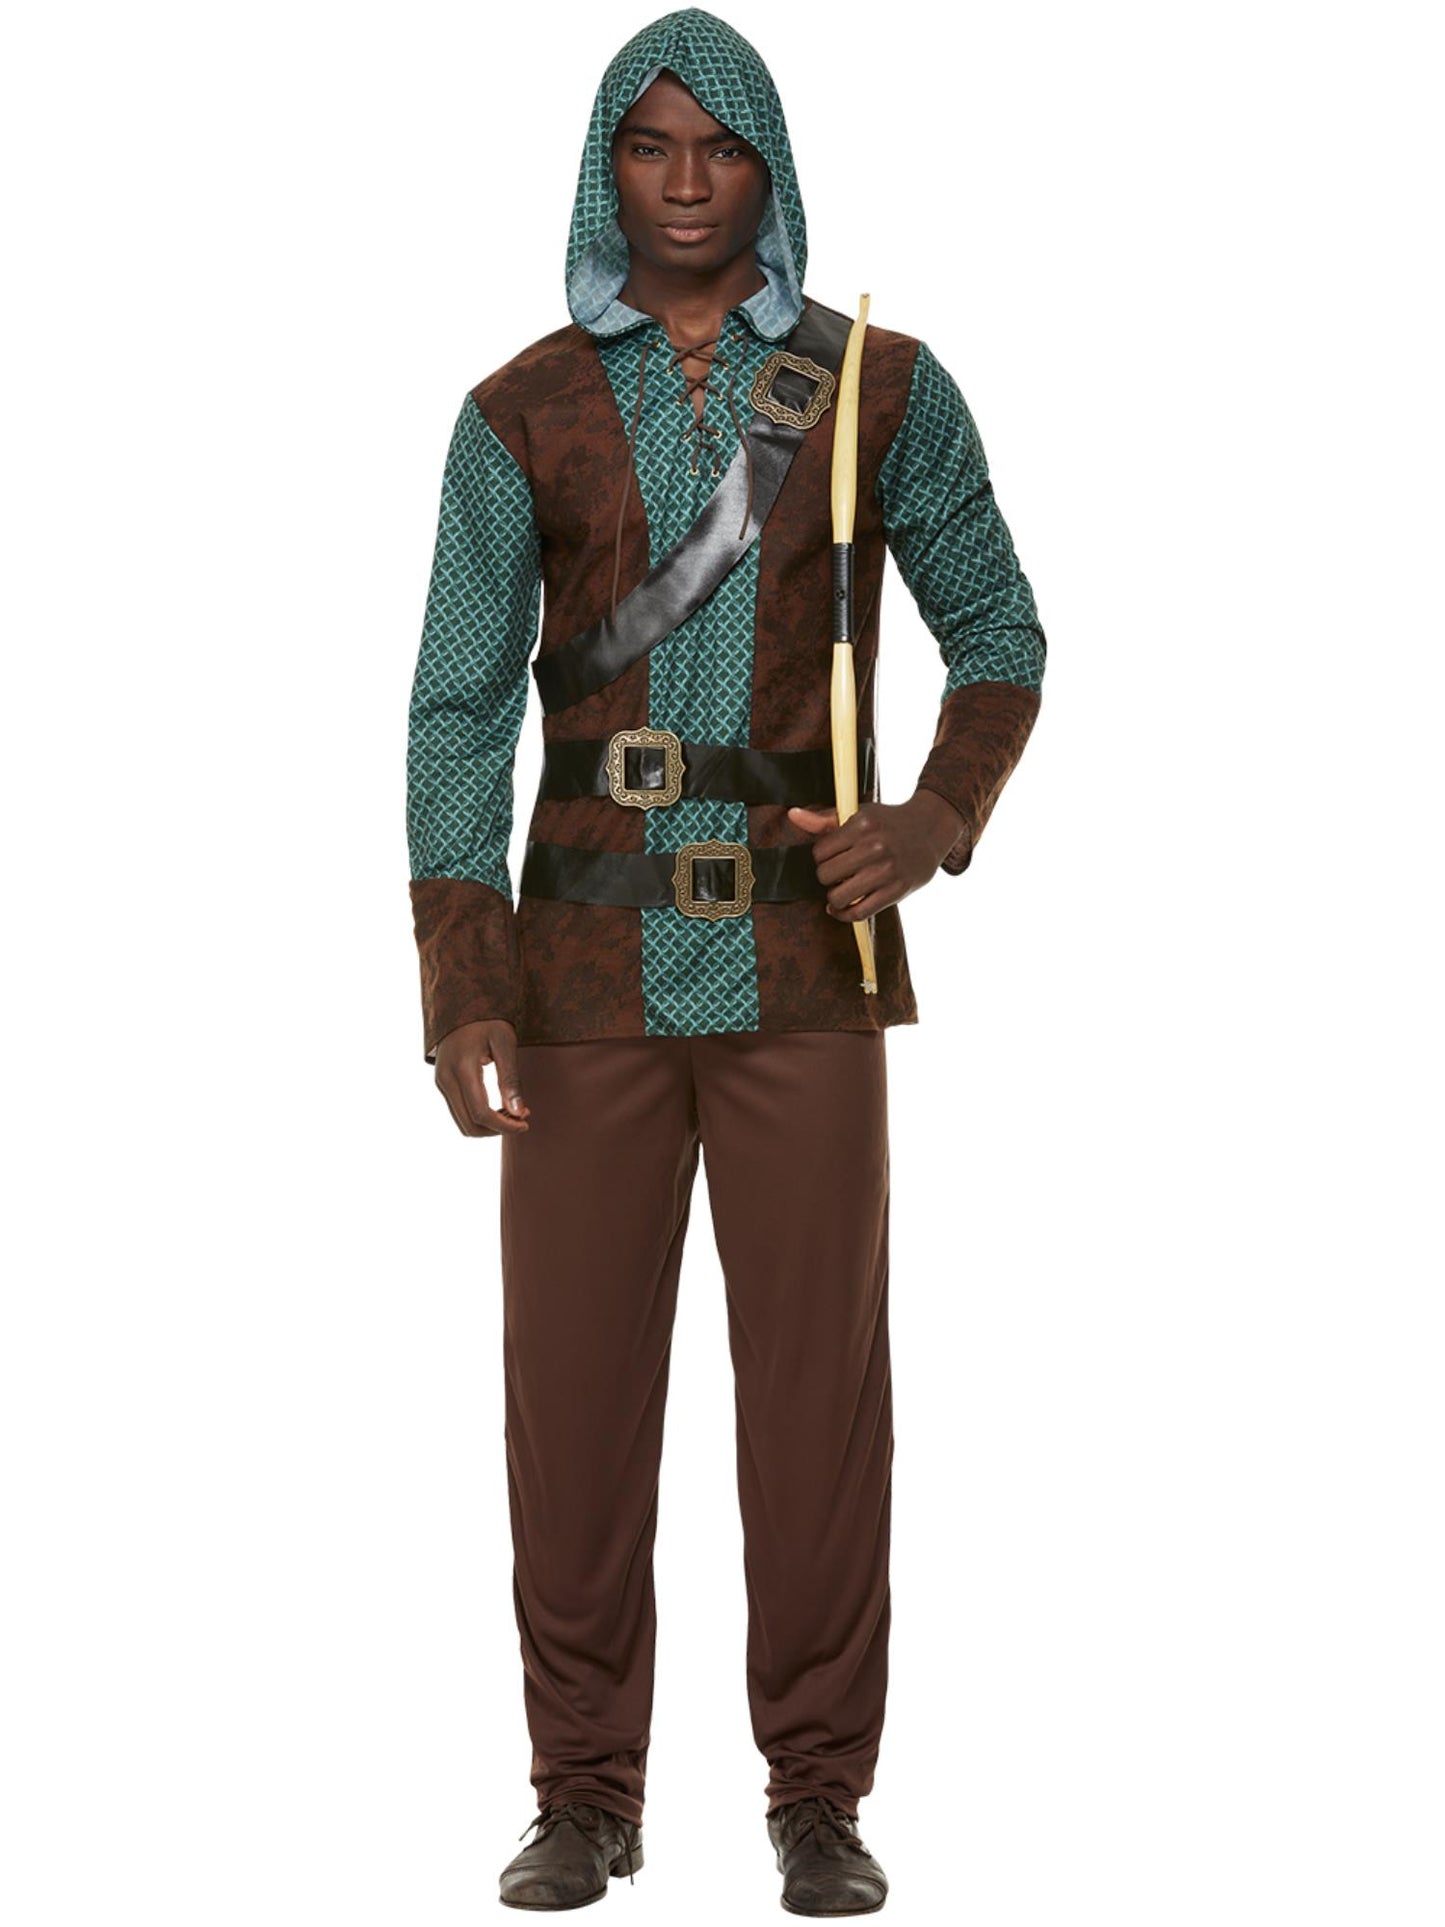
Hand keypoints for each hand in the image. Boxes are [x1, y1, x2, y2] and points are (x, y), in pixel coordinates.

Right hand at [433, 1019, 530, 1137]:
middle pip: (469, 1124)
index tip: (526, 1124)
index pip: (480, 1113)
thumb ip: (511, 1078)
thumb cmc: (487, 1019)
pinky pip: (460, 1111)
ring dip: (488, 1126)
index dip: (504, 1126)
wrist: (461, 1004)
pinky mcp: (443, 1083)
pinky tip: (500, 1106)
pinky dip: (479, 1117)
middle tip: (522, 1119)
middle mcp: (445, 1079)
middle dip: (497, 1129)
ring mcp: (441, 1082)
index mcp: (461, 1068)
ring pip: (462, 1122)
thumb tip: (520, 1113)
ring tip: (513, 1112)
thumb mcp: (504, 1042)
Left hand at [786, 791, 967, 919]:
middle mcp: (875, 847)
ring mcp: (887, 870)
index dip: (820, 858)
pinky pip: (860, 912)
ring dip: (835, 897)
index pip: (820, 852)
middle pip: (826, 875)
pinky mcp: (897, 890)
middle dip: (827, 877)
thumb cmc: (887, 823)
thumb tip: (792, 815)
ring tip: (841, 889)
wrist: (929, 830)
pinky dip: (844, 914)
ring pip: (839, 896)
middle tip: (837, 873)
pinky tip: (841, 908)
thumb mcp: (859, 815)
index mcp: (863, 825)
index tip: (830, 857)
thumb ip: (824, 820)